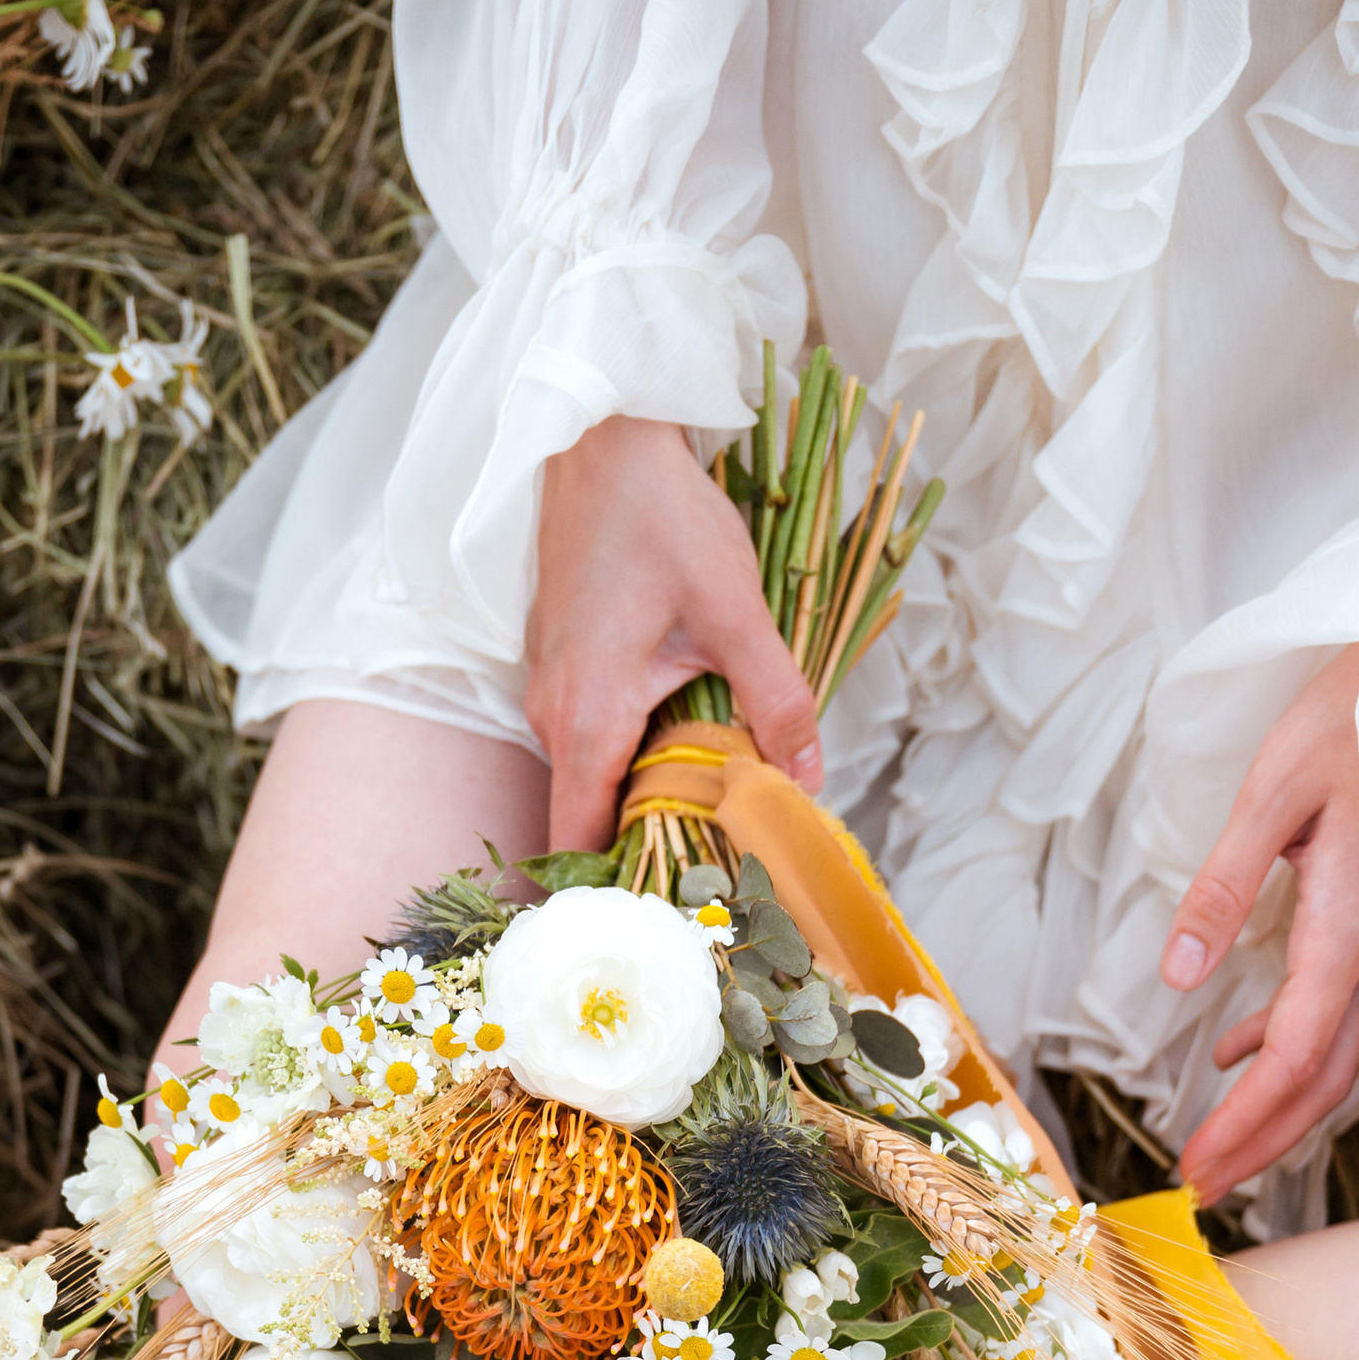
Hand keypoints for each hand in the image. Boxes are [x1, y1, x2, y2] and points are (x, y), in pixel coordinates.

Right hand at [526, 415, 823, 851]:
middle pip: (588, 818)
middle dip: (645, 849)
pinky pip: (589, 737)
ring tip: (711, 816)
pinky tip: (682, 748)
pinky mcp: (556, 664)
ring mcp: (546, 689)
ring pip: (592, 777)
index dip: (613, 892)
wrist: (600, 436)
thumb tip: (812, 777)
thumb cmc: (662, 516)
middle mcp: (551, 717)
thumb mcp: (735, 610)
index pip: (576, 844)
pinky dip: (629, 756)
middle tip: (715, 873)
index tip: (661, 922)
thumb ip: (776, 699)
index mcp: (586, 719)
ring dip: (643, 797)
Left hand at [1167, 646, 1358, 1204]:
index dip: (1246, 1123)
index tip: (1198, 1170)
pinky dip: (1289, 1045)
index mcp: (1348, 921)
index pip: (1295, 1055)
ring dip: (1279, 1108)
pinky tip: (1237, 1052)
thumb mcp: (1269, 791)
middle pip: (1322, 1078)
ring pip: (1338, 1055)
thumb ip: (1222, 888)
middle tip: (1204, 1192)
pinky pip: (1343, 1010)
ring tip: (1220, 1148)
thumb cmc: (1352, 719)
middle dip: (1262, 1142)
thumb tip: (1180, 980)